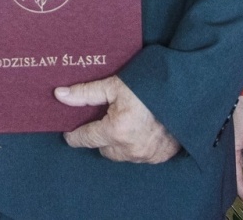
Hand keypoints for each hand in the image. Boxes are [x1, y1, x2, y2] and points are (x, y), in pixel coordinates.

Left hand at [57, 75, 179, 163]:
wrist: (183, 90)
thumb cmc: (147, 85)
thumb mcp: (114, 85)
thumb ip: (85, 93)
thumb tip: (59, 95)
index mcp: (116, 130)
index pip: (85, 139)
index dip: (75, 135)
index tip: (70, 132)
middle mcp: (130, 148)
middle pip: (103, 149)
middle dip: (101, 137)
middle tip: (105, 119)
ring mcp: (147, 155)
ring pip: (121, 155)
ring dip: (119, 143)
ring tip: (124, 123)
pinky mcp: (160, 156)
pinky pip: (140, 157)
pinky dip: (137, 146)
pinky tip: (140, 130)